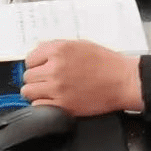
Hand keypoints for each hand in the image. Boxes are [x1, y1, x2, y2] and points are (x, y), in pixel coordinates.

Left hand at [21, 41, 142, 116]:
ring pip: (28, 92)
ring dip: (36, 92)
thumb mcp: (79, 45)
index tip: (41, 68)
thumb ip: (56, 48)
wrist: (122, 80)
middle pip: (27, 76)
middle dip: (36, 78)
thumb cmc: (106, 63)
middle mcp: (55, 68)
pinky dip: (43, 104)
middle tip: (47, 80)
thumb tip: (38, 55)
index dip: (36, 64)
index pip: (29, 59)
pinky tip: (53, 101)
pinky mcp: (63, 105)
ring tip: (48, 91)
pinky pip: (38, 106)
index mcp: (58, 50)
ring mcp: (57, 88)